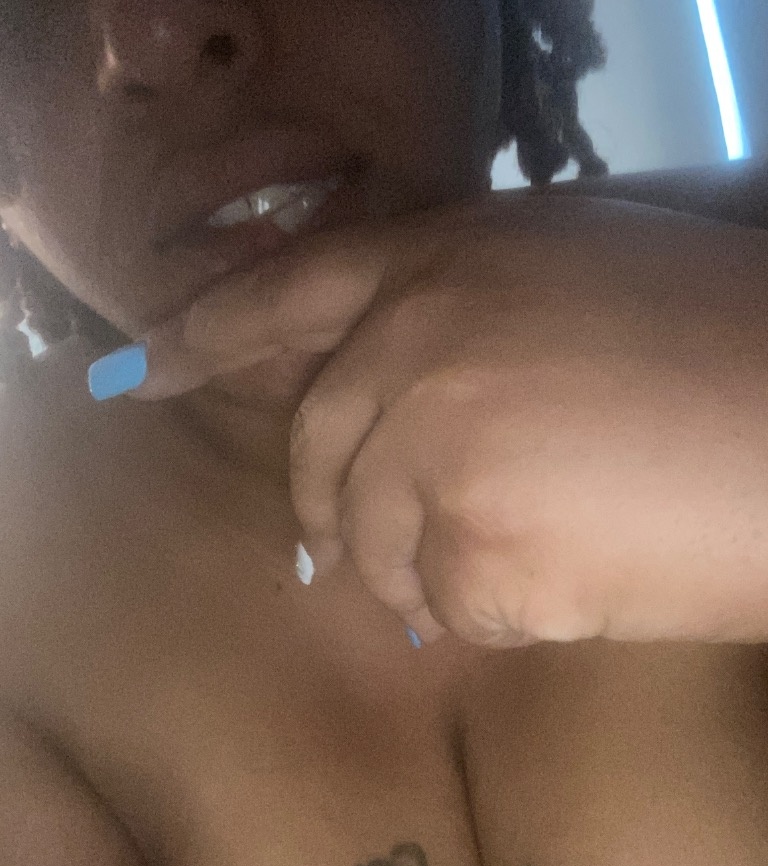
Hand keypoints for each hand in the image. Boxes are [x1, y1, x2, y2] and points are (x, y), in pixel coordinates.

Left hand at [135, 194, 767, 645]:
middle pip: (321, 450)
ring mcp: (437, 443)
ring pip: (379, 543)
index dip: (211, 330)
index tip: (146, 368)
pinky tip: (583, 572)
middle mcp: (420, 342)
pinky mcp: (474, 546)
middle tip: (360, 544)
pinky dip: (504, 606)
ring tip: (542, 545)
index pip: (291, 292)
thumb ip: (463, 314)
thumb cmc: (725, 341)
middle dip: (337, 508)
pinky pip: (450, 604)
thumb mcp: (576, 279)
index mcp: (450, 259)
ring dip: (439, 564)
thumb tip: (390, 382)